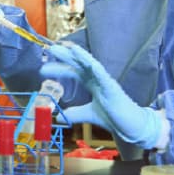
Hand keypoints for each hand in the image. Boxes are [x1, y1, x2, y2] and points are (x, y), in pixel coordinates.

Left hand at [42, 42, 161, 148]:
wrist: (129, 127)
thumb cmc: (112, 117)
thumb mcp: (87, 114)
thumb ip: (74, 113)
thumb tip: (59, 117)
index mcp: (92, 83)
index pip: (73, 71)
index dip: (59, 68)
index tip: (44, 68)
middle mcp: (97, 78)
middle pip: (79, 63)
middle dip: (65, 56)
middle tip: (50, 49)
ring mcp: (105, 81)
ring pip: (90, 63)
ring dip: (78, 54)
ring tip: (67, 47)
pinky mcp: (112, 86)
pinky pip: (101, 72)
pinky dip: (92, 64)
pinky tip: (84, 59)